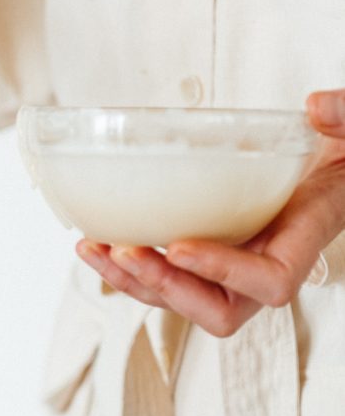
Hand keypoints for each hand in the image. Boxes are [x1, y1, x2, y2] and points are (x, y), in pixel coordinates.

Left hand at [76, 91, 344, 336]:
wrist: (334, 164)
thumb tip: (316, 106)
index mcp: (304, 241)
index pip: (270, 282)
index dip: (225, 271)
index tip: (180, 246)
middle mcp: (267, 269)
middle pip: (217, 309)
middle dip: (167, 287)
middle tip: (126, 251)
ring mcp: (235, 271)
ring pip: (182, 300)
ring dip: (135, 282)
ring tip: (94, 249)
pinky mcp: (210, 259)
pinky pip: (168, 278)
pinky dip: (130, 267)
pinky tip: (97, 243)